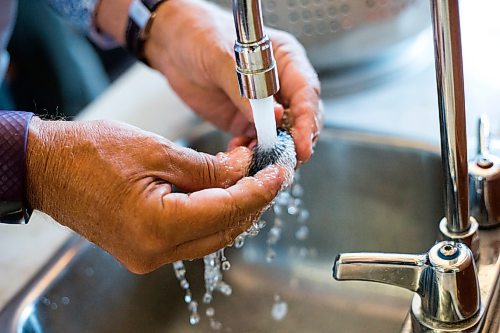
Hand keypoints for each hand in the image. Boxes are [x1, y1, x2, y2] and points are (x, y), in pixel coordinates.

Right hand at [26, 118, 286, 272]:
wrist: (47, 168)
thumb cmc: (90, 152)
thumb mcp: (156, 150)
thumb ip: (206, 167)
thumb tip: (243, 172)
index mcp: (158, 225)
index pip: (228, 210)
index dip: (260, 189)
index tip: (281, 171)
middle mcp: (156, 251)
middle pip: (225, 229)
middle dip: (254, 200)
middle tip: (272, 172)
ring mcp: (149, 256)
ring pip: (212, 236)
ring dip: (236, 208)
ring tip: (253, 178)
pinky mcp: (145, 250)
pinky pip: (192, 237)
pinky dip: (213, 215)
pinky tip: (223, 192)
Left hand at [142, 0, 321, 162]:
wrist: (173, 47)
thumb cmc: (201, 36)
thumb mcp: (222, 57)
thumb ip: (246, 89)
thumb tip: (271, 119)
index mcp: (286, 61)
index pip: (306, 94)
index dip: (307, 121)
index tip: (301, 144)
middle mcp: (280, 86)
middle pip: (301, 119)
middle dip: (295, 142)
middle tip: (284, 160)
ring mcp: (263, 107)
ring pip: (281, 136)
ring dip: (273, 152)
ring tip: (257, 159)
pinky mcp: (246, 123)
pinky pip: (256, 144)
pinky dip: (252, 153)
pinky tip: (239, 153)